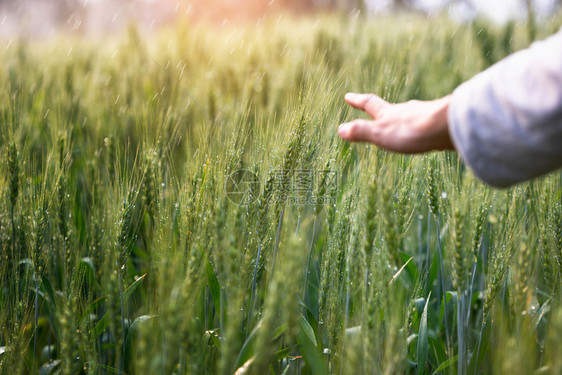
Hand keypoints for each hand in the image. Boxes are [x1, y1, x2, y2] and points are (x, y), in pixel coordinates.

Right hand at [337, 93, 454, 153]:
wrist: (447, 127)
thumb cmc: (411, 131)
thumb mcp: (381, 133)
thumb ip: (362, 131)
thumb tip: (340, 129)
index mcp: (389, 114)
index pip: (369, 104)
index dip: (357, 101)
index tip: (348, 96)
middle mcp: (405, 111)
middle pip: (391, 109)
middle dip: (382, 111)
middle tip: (375, 109)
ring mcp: (423, 116)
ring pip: (410, 116)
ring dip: (403, 120)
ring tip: (402, 126)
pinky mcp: (439, 124)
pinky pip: (427, 125)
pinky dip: (422, 129)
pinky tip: (428, 135)